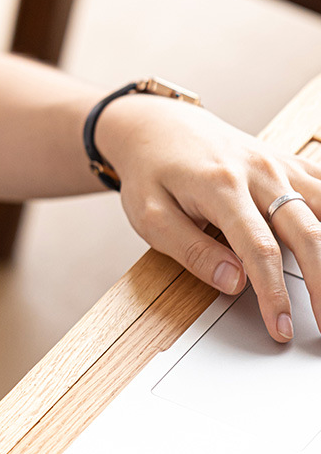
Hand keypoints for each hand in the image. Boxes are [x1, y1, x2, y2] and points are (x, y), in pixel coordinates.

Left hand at [97, 94, 320, 342]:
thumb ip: (191, 250)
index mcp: (221, 188)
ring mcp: (279, 165)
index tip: (280, 327)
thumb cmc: (150, 173)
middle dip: (320, 284)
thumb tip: (233, 282)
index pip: (259, 250)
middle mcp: (260, 173)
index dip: (273, 294)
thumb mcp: (151, 217)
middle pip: (308, 233)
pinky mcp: (288, 163)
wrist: (158, 126)